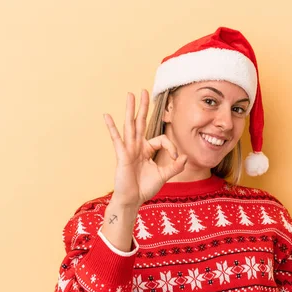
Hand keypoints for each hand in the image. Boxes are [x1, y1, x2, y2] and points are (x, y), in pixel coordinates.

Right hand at [103, 90, 186, 207]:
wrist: (132, 200)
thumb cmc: (144, 188)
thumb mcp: (164, 175)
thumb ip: (175, 166)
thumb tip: (185, 157)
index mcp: (146, 150)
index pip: (161, 139)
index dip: (171, 147)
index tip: (176, 158)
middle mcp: (137, 146)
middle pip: (141, 122)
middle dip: (143, 107)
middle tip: (144, 91)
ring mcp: (128, 149)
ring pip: (130, 125)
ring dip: (131, 110)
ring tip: (130, 94)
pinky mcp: (122, 155)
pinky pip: (117, 139)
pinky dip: (112, 127)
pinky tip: (106, 115)